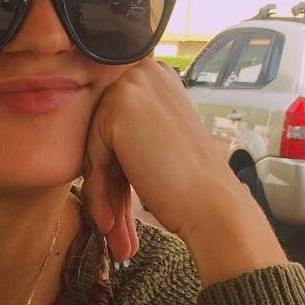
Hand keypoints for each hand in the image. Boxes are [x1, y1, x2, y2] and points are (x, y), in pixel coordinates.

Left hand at [81, 59, 286, 285]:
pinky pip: (93, 157)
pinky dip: (99, 193)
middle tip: (113, 228)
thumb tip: (92, 149)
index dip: (114, 172)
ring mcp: (130, 86)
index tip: (117, 211)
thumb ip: (127, 135)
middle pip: (102, 137)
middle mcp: (144, 71)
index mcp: (156, 76)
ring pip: (96, 150)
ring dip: (103, 197)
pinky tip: (111, 224)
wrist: (211, 203)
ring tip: (114, 233)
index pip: (114, 127)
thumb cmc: (190, 183)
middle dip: (107, 187)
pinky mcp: (118, 108)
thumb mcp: (155, 143)